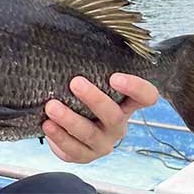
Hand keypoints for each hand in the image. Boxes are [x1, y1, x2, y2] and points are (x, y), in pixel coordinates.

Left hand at [42, 73, 157, 162]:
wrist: (68, 129)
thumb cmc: (81, 98)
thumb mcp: (91, 84)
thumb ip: (89, 70)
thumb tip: (64, 38)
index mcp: (126, 104)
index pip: (145, 96)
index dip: (135, 88)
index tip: (115, 77)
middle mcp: (118, 125)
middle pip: (114, 115)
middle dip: (94, 99)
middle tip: (75, 82)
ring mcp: (102, 143)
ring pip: (89, 133)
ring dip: (70, 119)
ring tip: (51, 106)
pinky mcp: (84, 155)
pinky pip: (73, 149)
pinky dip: (58, 136)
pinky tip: (47, 125)